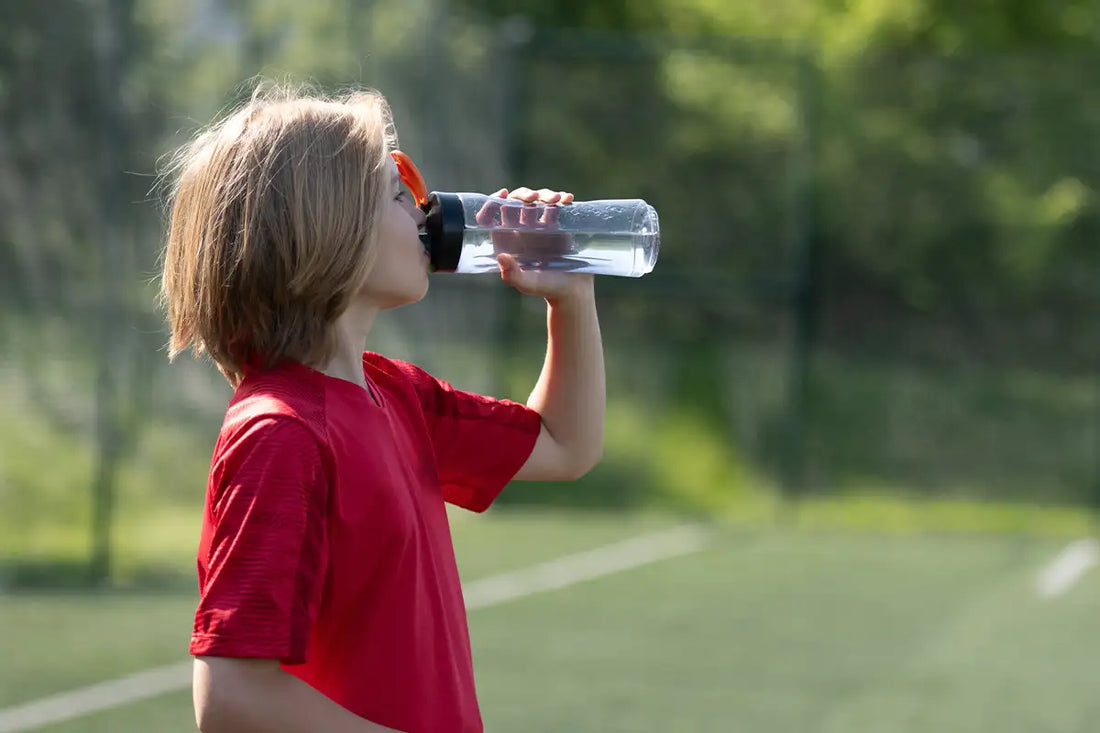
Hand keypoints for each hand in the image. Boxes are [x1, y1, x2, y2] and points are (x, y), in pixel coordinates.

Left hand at [478, 187, 593, 302]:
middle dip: (522, 194)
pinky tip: (568, 199)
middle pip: (516, 202)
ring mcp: (540, 223)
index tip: (502, 195)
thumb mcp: (527, 284)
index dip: (493, 202)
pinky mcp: (558, 222)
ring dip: (544, 194)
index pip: (493, 215)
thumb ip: (512, 275)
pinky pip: (558, 205)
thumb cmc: (545, 287)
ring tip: (556, 199)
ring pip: (538, 200)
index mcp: (507, 239)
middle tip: (533, 197)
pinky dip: (562, 198)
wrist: (571, 289)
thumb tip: (502, 256)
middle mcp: (521, 228)